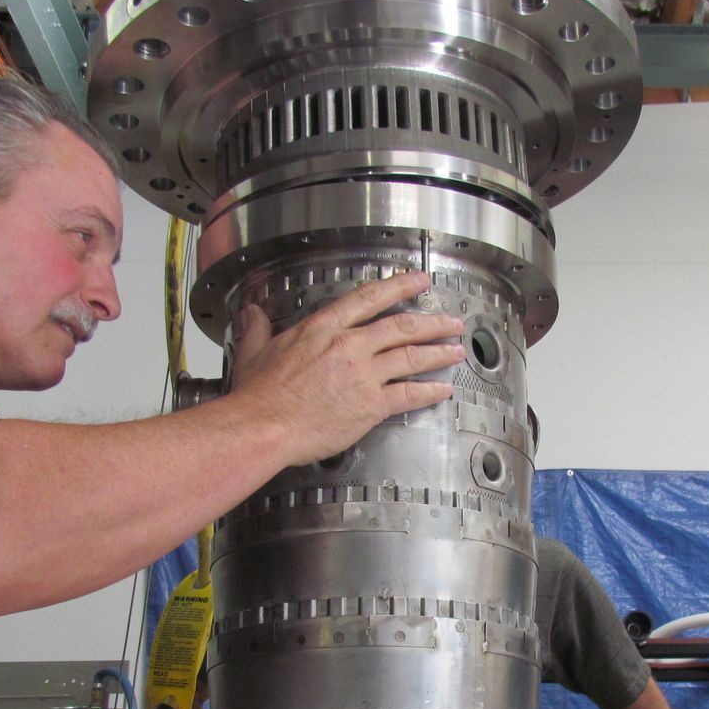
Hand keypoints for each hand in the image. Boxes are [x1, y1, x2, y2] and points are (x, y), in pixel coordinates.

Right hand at [229, 270, 463, 464]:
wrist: (264, 426)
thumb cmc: (259, 396)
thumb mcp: (254, 352)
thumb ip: (258, 329)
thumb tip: (252, 313)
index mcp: (323, 329)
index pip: (370, 299)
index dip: (400, 287)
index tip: (418, 282)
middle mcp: (349, 346)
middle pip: (401, 326)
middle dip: (432, 322)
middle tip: (450, 321)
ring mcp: (363, 375)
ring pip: (412, 357)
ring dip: (439, 353)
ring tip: (456, 350)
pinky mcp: (371, 405)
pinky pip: (409, 395)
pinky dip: (430, 392)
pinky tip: (442, 390)